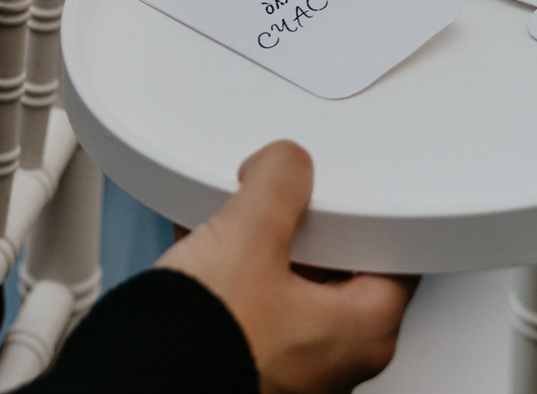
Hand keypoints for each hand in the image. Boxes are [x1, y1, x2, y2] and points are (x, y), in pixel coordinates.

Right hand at [159, 142, 414, 393]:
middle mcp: (334, 359)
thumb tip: (287, 163)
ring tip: (236, 218)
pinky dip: (233, 273)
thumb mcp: (251, 235)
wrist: (142, 381)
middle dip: (307, 227)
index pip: (394, 257)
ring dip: (262, 248)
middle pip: (338, 267)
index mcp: (365, 333)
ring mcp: (290, 366)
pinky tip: (205, 243)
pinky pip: (251, 303)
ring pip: (288, 283)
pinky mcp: (247, 361)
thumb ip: (280, 182)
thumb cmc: (211, 341)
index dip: (369, 215)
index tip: (345, 192)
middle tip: (287, 201)